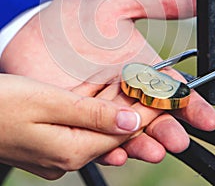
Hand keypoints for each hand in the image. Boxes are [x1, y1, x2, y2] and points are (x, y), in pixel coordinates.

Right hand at [0, 74, 143, 178]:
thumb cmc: (3, 103)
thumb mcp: (50, 102)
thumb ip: (92, 115)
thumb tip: (131, 123)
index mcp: (71, 150)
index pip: (122, 133)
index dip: (145, 114)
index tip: (163, 99)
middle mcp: (66, 158)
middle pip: (111, 133)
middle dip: (133, 112)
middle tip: (150, 91)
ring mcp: (55, 154)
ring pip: (96, 130)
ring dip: (113, 111)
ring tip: (132, 92)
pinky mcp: (47, 144)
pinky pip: (80, 129)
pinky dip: (93, 113)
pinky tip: (100, 98)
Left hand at [1, 0, 214, 165]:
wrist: (35, 23)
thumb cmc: (80, 12)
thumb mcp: (120, 2)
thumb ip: (159, 3)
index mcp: (138, 67)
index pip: (170, 88)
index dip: (191, 105)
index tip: (206, 119)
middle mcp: (122, 90)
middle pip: (150, 115)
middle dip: (167, 130)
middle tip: (177, 140)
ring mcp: (98, 105)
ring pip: (123, 131)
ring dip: (139, 143)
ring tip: (153, 149)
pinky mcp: (73, 115)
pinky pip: (90, 136)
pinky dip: (103, 148)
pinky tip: (113, 153)